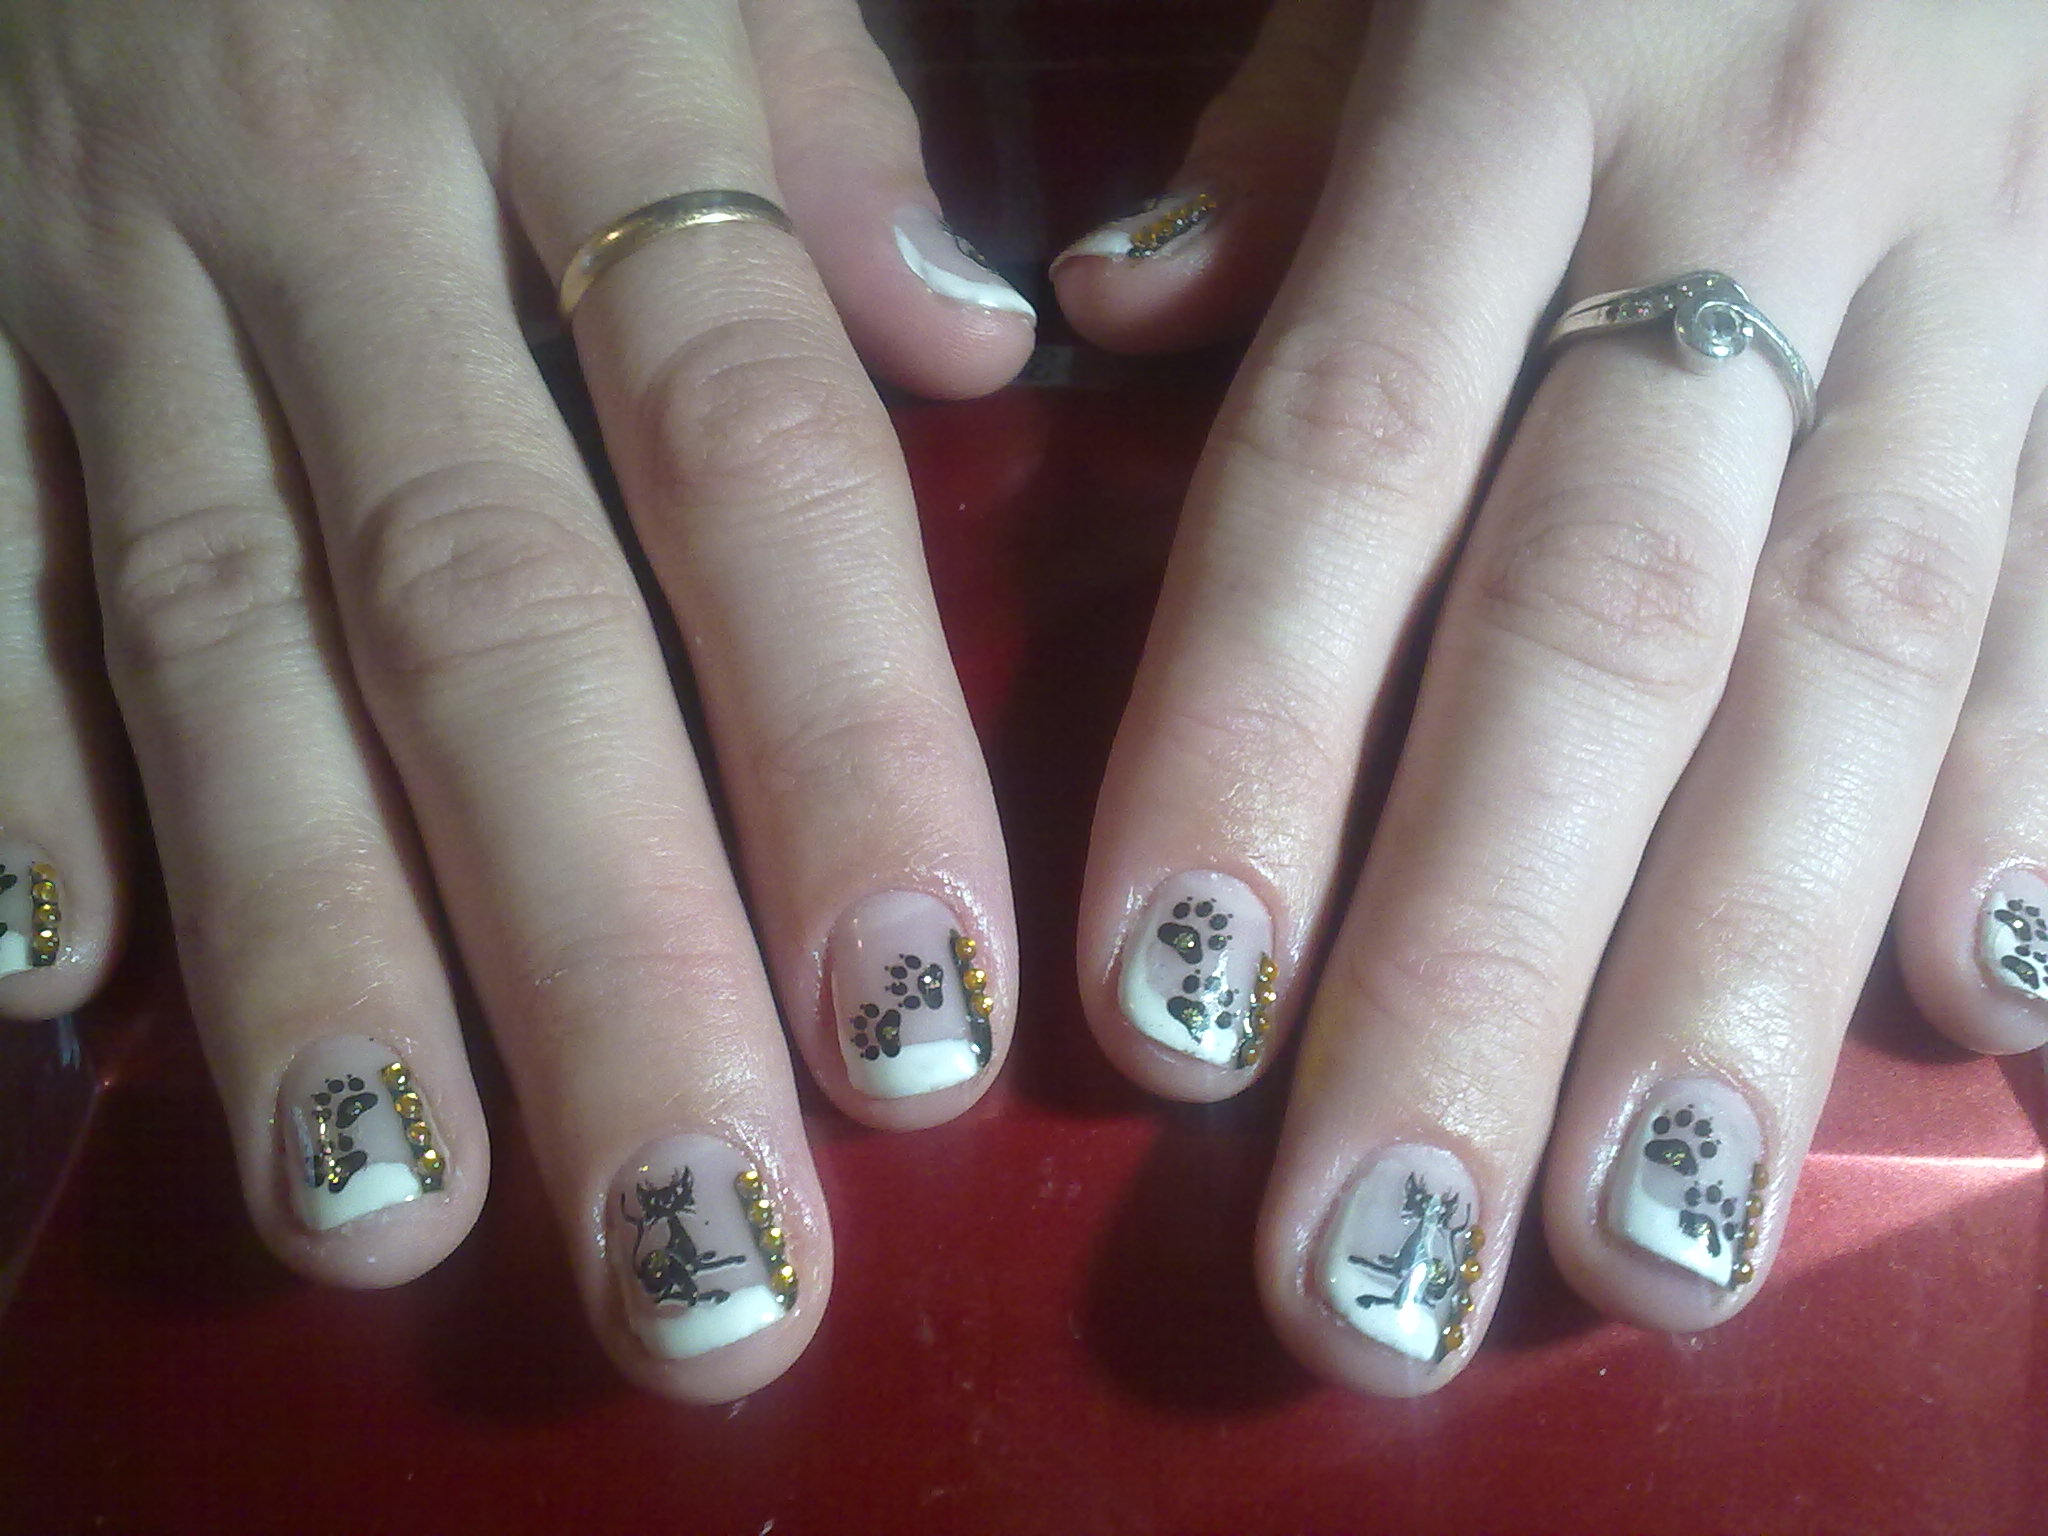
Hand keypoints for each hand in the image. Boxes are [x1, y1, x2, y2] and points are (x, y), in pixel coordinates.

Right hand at [0, 0, 1034, 1400]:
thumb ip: (821, 119)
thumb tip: (977, 341)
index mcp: (581, 66)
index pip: (752, 455)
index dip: (842, 744)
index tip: (922, 1022)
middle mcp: (334, 196)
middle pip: (492, 619)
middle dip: (598, 950)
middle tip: (696, 1231)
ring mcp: (99, 263)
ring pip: (217, 640)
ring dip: (308, 945)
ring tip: (396, 1209)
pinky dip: (8, 769)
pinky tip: (59, 991)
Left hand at [1055, 0, 2047, 1391]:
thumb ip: (1279, 127)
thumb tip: (1105, 311)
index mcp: (1522, 74)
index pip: (1348, 464)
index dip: (1251, 746)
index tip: (1168, 1020)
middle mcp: (1763, 191)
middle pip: (1596, 634)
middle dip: (1482, 969)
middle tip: (1381, 1260)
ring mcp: (2000, 265)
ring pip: (1862, 661)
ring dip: (1747, 977)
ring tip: (1653, 1250)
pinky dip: (2041, 799)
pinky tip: (1993, 1016)